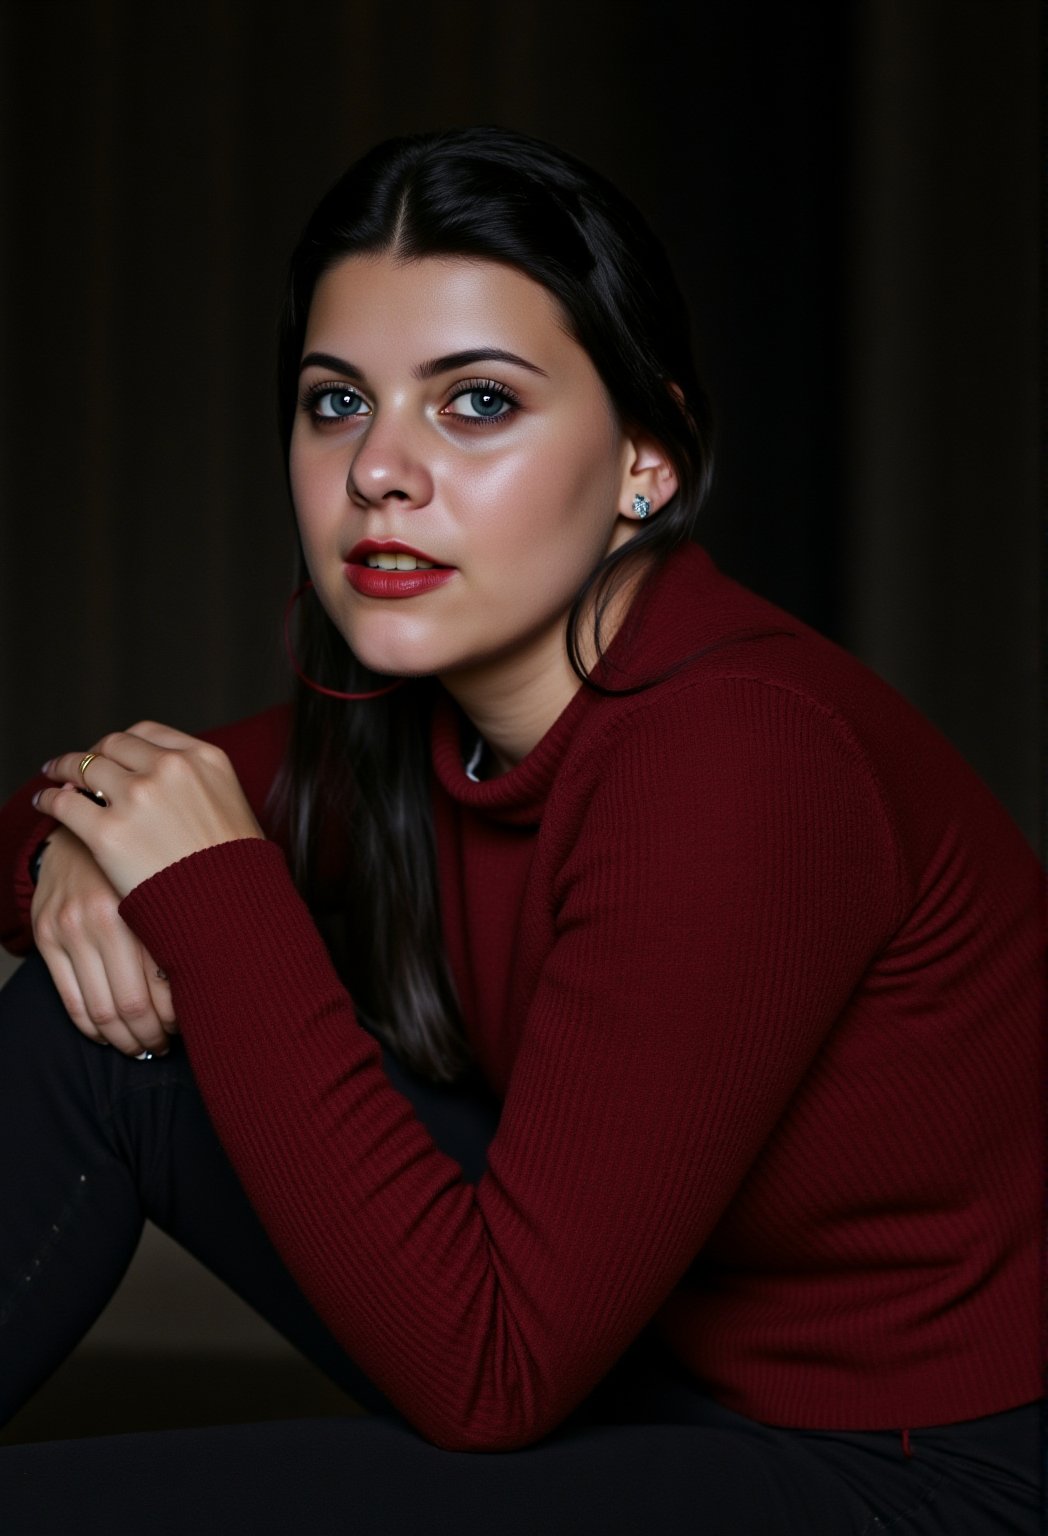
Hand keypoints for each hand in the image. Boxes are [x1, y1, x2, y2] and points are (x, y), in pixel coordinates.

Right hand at [31, 826, 177, 1055]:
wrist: (85, 831)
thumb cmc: (143, 862)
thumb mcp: (172, 888)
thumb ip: (185, 930)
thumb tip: (211, 987)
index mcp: (144, 906)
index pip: (164, 989)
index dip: (178, 1020)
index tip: (189, 1027)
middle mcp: (102, 918)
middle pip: (131, 1006)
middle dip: (153, 1036)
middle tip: (165, 1046)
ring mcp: (69, 928)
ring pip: (100, 1011)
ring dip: (124, 1040)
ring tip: (143, 1046)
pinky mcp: (46, 936)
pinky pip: (70, 1001)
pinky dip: (92, 1028)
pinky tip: (109, 1035)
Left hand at [34, 721, 265, 898]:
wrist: (232, 910)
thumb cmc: (240, 871)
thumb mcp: (236, 809)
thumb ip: (204, 787)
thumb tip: (179, 791)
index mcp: (204, 758)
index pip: (149, 734)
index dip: (124, 744)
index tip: (112, 754)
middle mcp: (170, 768)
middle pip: (114, 745)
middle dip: (94, 754)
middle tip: (78, 766)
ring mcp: (138, 797)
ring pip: (84, 767)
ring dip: (65, 770)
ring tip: (54, 778)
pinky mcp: (109, 832)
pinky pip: (64, 804)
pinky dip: (49, 801)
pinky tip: (44, 804)